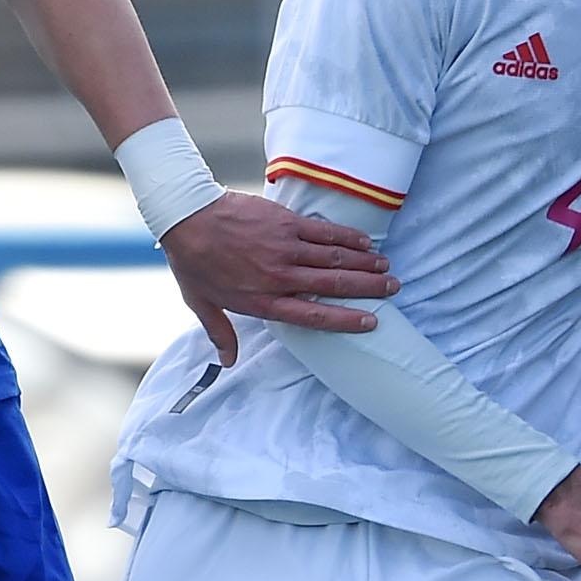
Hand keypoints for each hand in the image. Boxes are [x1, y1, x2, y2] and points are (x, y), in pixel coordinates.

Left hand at [159, 193, 393, 364]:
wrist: (188, 218)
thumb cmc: (194, 262)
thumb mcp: (202, 304)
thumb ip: (221, 333)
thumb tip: (227, 362)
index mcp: (264, 301)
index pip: (314, 316)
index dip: (345, 320)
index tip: (371, 321)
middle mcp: (280, 276)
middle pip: (334, 285)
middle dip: (368, 288)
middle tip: (393, 289)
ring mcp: (285, 247)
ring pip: (336, 258)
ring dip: (365, 263)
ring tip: (386, 268)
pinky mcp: (286, 223)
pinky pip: (325, 232)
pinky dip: (348, 237)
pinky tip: (365, 242)